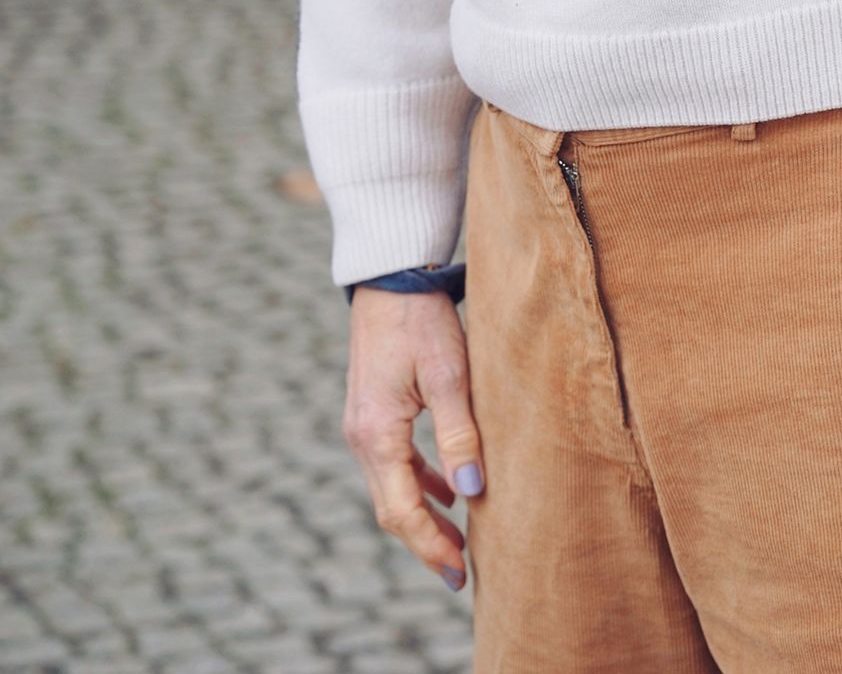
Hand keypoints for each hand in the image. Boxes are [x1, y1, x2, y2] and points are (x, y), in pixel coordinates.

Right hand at [342, 287, 485, 591]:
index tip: (460, 572)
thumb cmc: (422, 319)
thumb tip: (472, 490)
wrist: (391, 275)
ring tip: (459, 540)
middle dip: (425, 542)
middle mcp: (361, 436)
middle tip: (463, 571)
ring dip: (422, 516)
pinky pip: (392, 462)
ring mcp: (362, 424)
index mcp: (376, 434)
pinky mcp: (372, 411)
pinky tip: (446, 491)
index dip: (430, 546)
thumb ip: (459, 431)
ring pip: (391, 487)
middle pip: (391, 508)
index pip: (401, 511)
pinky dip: (418, 483)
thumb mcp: (448, 373)